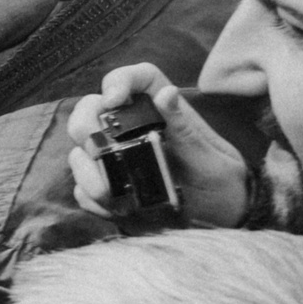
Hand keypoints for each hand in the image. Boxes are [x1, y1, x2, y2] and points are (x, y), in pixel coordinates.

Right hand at [65, 64, 251, 228]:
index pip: (137, 79)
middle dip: (84, 126)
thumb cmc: (223, 186)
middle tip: (96, 151)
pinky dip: (90, 198)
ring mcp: (118, 158)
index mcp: (163, 114)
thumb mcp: (210, 158)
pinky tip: (112, 207)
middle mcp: (135, 130)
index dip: (119, 81)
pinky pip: (83, 187)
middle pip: (91, 109)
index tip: (112, 101)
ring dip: (86, 171)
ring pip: (80, 150)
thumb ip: (184, 129)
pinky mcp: (110, 186)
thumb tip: (166, 93)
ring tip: (108, 193)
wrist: (220, 223)